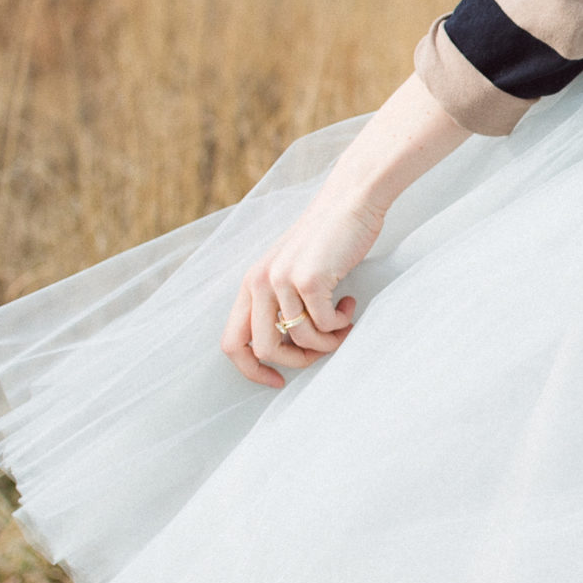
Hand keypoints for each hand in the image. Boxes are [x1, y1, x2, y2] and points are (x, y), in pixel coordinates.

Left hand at [220, 187, 384, 386]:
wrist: (351, 201)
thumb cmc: (328, 239)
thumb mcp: (292, 270)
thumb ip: (282, 303)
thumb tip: (290, 350)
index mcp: (251, 283)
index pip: (232, 343)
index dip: (252, 371)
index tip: (277, 381)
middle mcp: (259, 282)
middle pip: (264, 349)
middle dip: (297, 360)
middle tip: (323, 350)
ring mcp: (282, 279)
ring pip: (299, 340)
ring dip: (328, 342)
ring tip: (344, 324)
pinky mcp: (309, 279)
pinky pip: (324, 325)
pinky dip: (341, 324)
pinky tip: (350, 304)